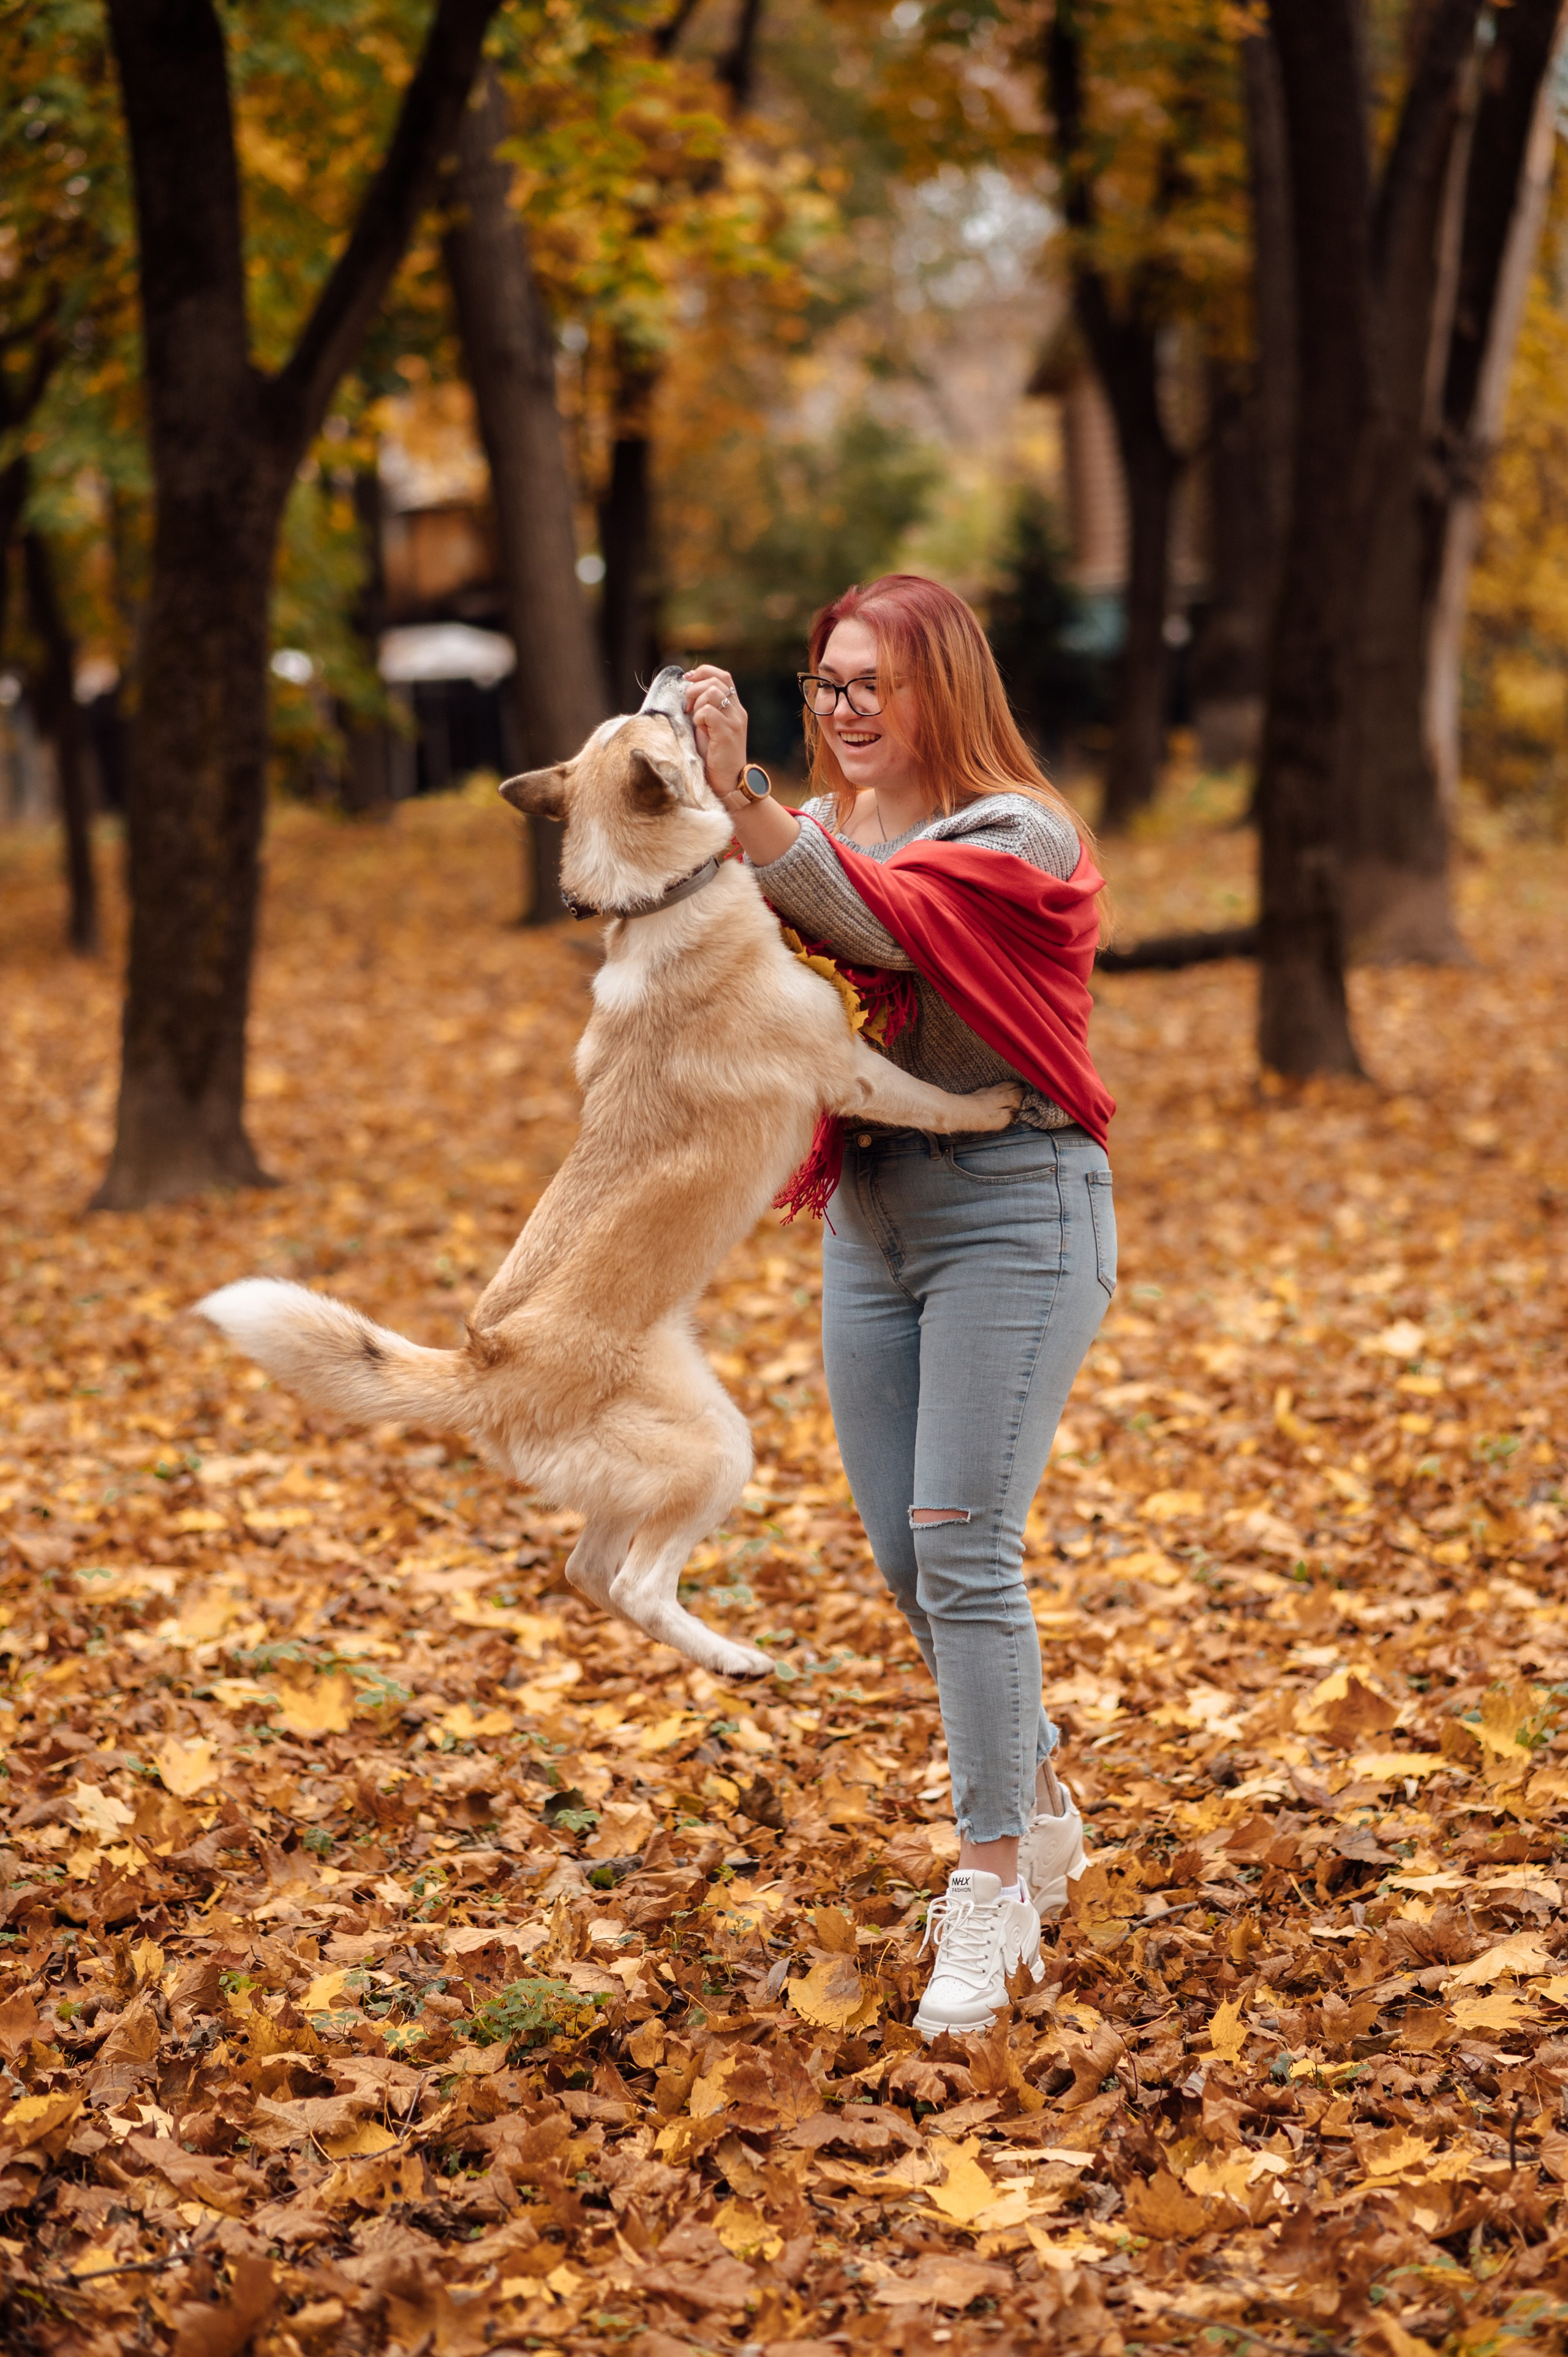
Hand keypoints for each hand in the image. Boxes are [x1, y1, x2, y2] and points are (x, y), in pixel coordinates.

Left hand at [683, 666, 748, 803]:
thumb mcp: (709, 728)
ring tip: (695, 720)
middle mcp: (737, 712)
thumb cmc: (714, 758)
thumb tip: (685, 694)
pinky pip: (709, 712)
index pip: (723, 676)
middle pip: (716, 681)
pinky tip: (699, 729)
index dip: (703, 672)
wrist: (728, 783)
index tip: (687, 681)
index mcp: (734, 708)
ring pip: (712, 693)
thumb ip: (703, 710)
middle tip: (688, 707)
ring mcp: (734, 722)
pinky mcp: (727, 733)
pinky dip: (699, 718)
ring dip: (697, 703)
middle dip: (695, 689)